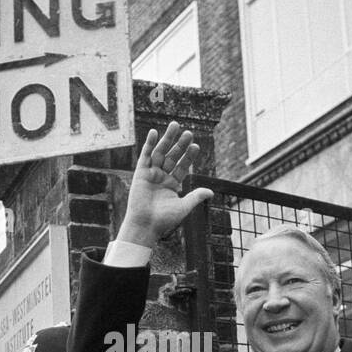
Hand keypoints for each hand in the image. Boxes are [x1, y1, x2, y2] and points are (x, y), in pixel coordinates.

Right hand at [117, 121, 211, 247]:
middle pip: (172, 156)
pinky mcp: (140, 173)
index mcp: (172, 184)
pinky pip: (145, 156)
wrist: (146, 225)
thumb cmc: (164, 220)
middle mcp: (162, 177)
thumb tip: (211, 192)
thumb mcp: (183, 207)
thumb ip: (195, 197)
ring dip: (167, 139)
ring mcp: (151, 174)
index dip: (189, 156)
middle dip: (180, 145)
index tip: (196, 146)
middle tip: (189, 133)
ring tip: (175, 125)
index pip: (182, 166)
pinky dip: (149, 144)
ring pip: (160, 152)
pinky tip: (154, 132)